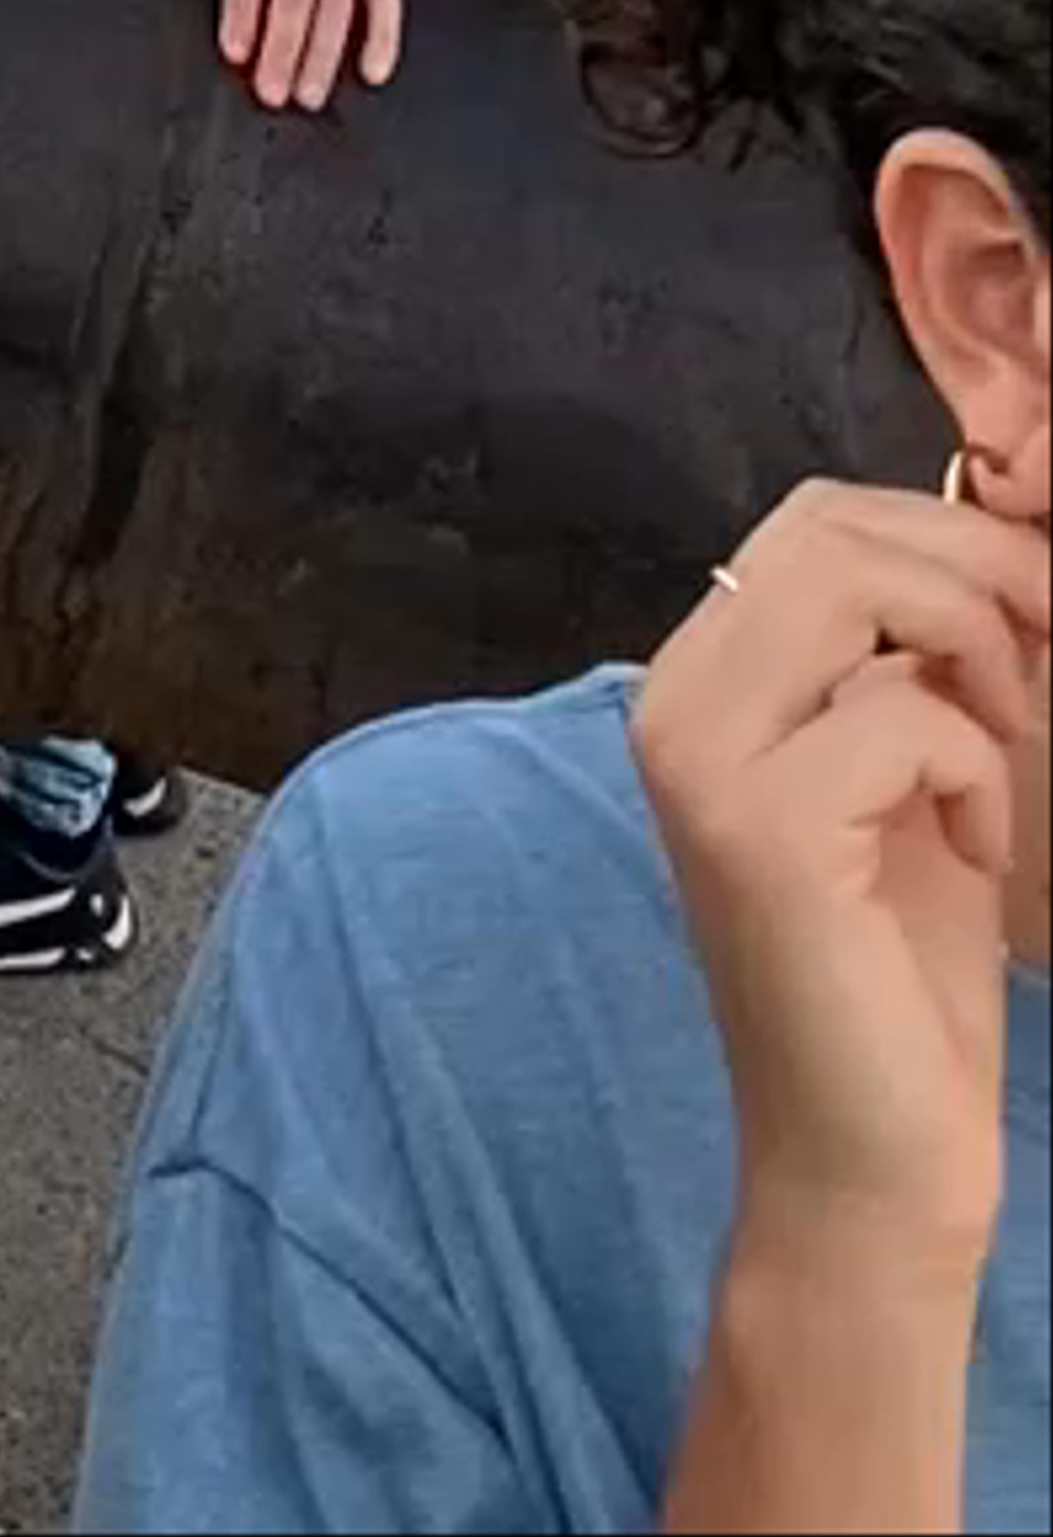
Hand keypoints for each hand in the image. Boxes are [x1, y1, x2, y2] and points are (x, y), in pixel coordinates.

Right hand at [639, 481, 1044, 1289]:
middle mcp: (674, 702)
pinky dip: (977, 770)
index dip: (946, 537)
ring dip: (973, 646)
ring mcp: (705, 760)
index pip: (816, 521)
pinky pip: (909, 716)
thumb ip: (909, 664)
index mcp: (698, 684)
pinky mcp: (762, 827)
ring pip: (856, 583)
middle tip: (1040, 664)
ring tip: (1002, 743)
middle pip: (832, 529)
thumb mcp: (905, 781)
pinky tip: (974, 850)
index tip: (1033, 613)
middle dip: (973, 571)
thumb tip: (994, 545)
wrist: (868, 1170)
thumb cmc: (899, 981)